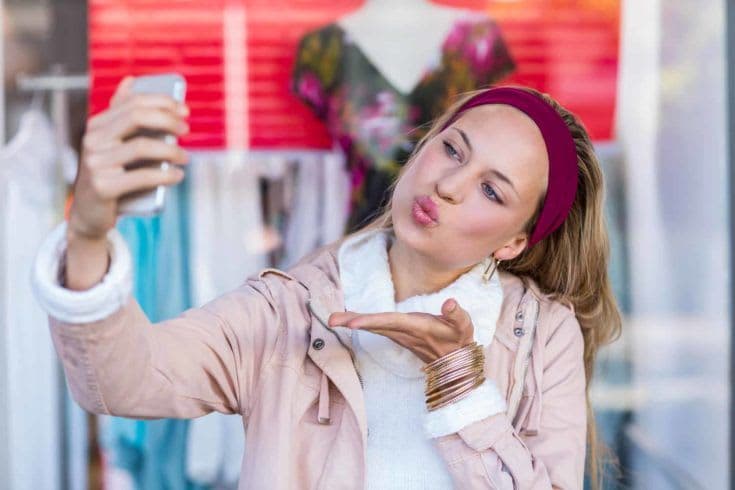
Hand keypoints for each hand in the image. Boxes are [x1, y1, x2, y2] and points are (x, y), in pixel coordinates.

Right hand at [68, 76, 190, 238]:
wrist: (89, 214)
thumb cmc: (110, 174)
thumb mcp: (112, 143)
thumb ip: (120, 115)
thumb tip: (131, 80)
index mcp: (97, 125)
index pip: (132, 102)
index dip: (162, 102)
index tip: (185, 110)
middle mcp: (92, 140)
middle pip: (136, 117)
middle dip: (168, 120)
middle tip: (186, 131)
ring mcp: (95, 163)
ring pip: (142, 147)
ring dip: (171, 151)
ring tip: (186, 158)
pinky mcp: (102, 187)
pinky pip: (142, 176)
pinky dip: (166, 175)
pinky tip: (178, 176)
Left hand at [327, 298, 474, 363]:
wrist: (455, 361)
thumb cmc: (459, 339)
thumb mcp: (464, 325)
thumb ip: (456, 313)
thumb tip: (449, 302)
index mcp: (417, 327)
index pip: (391, 322)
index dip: (372, 321)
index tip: (353, 323)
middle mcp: (404, 332)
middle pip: (376, 325)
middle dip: (353, 322)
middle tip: (331, 320)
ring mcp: (399, 335)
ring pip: (373, 326)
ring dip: (352, 322)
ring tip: (332, 319)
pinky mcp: (398, 334)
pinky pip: (376, 327)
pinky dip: (361, 322)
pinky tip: (348, 320)